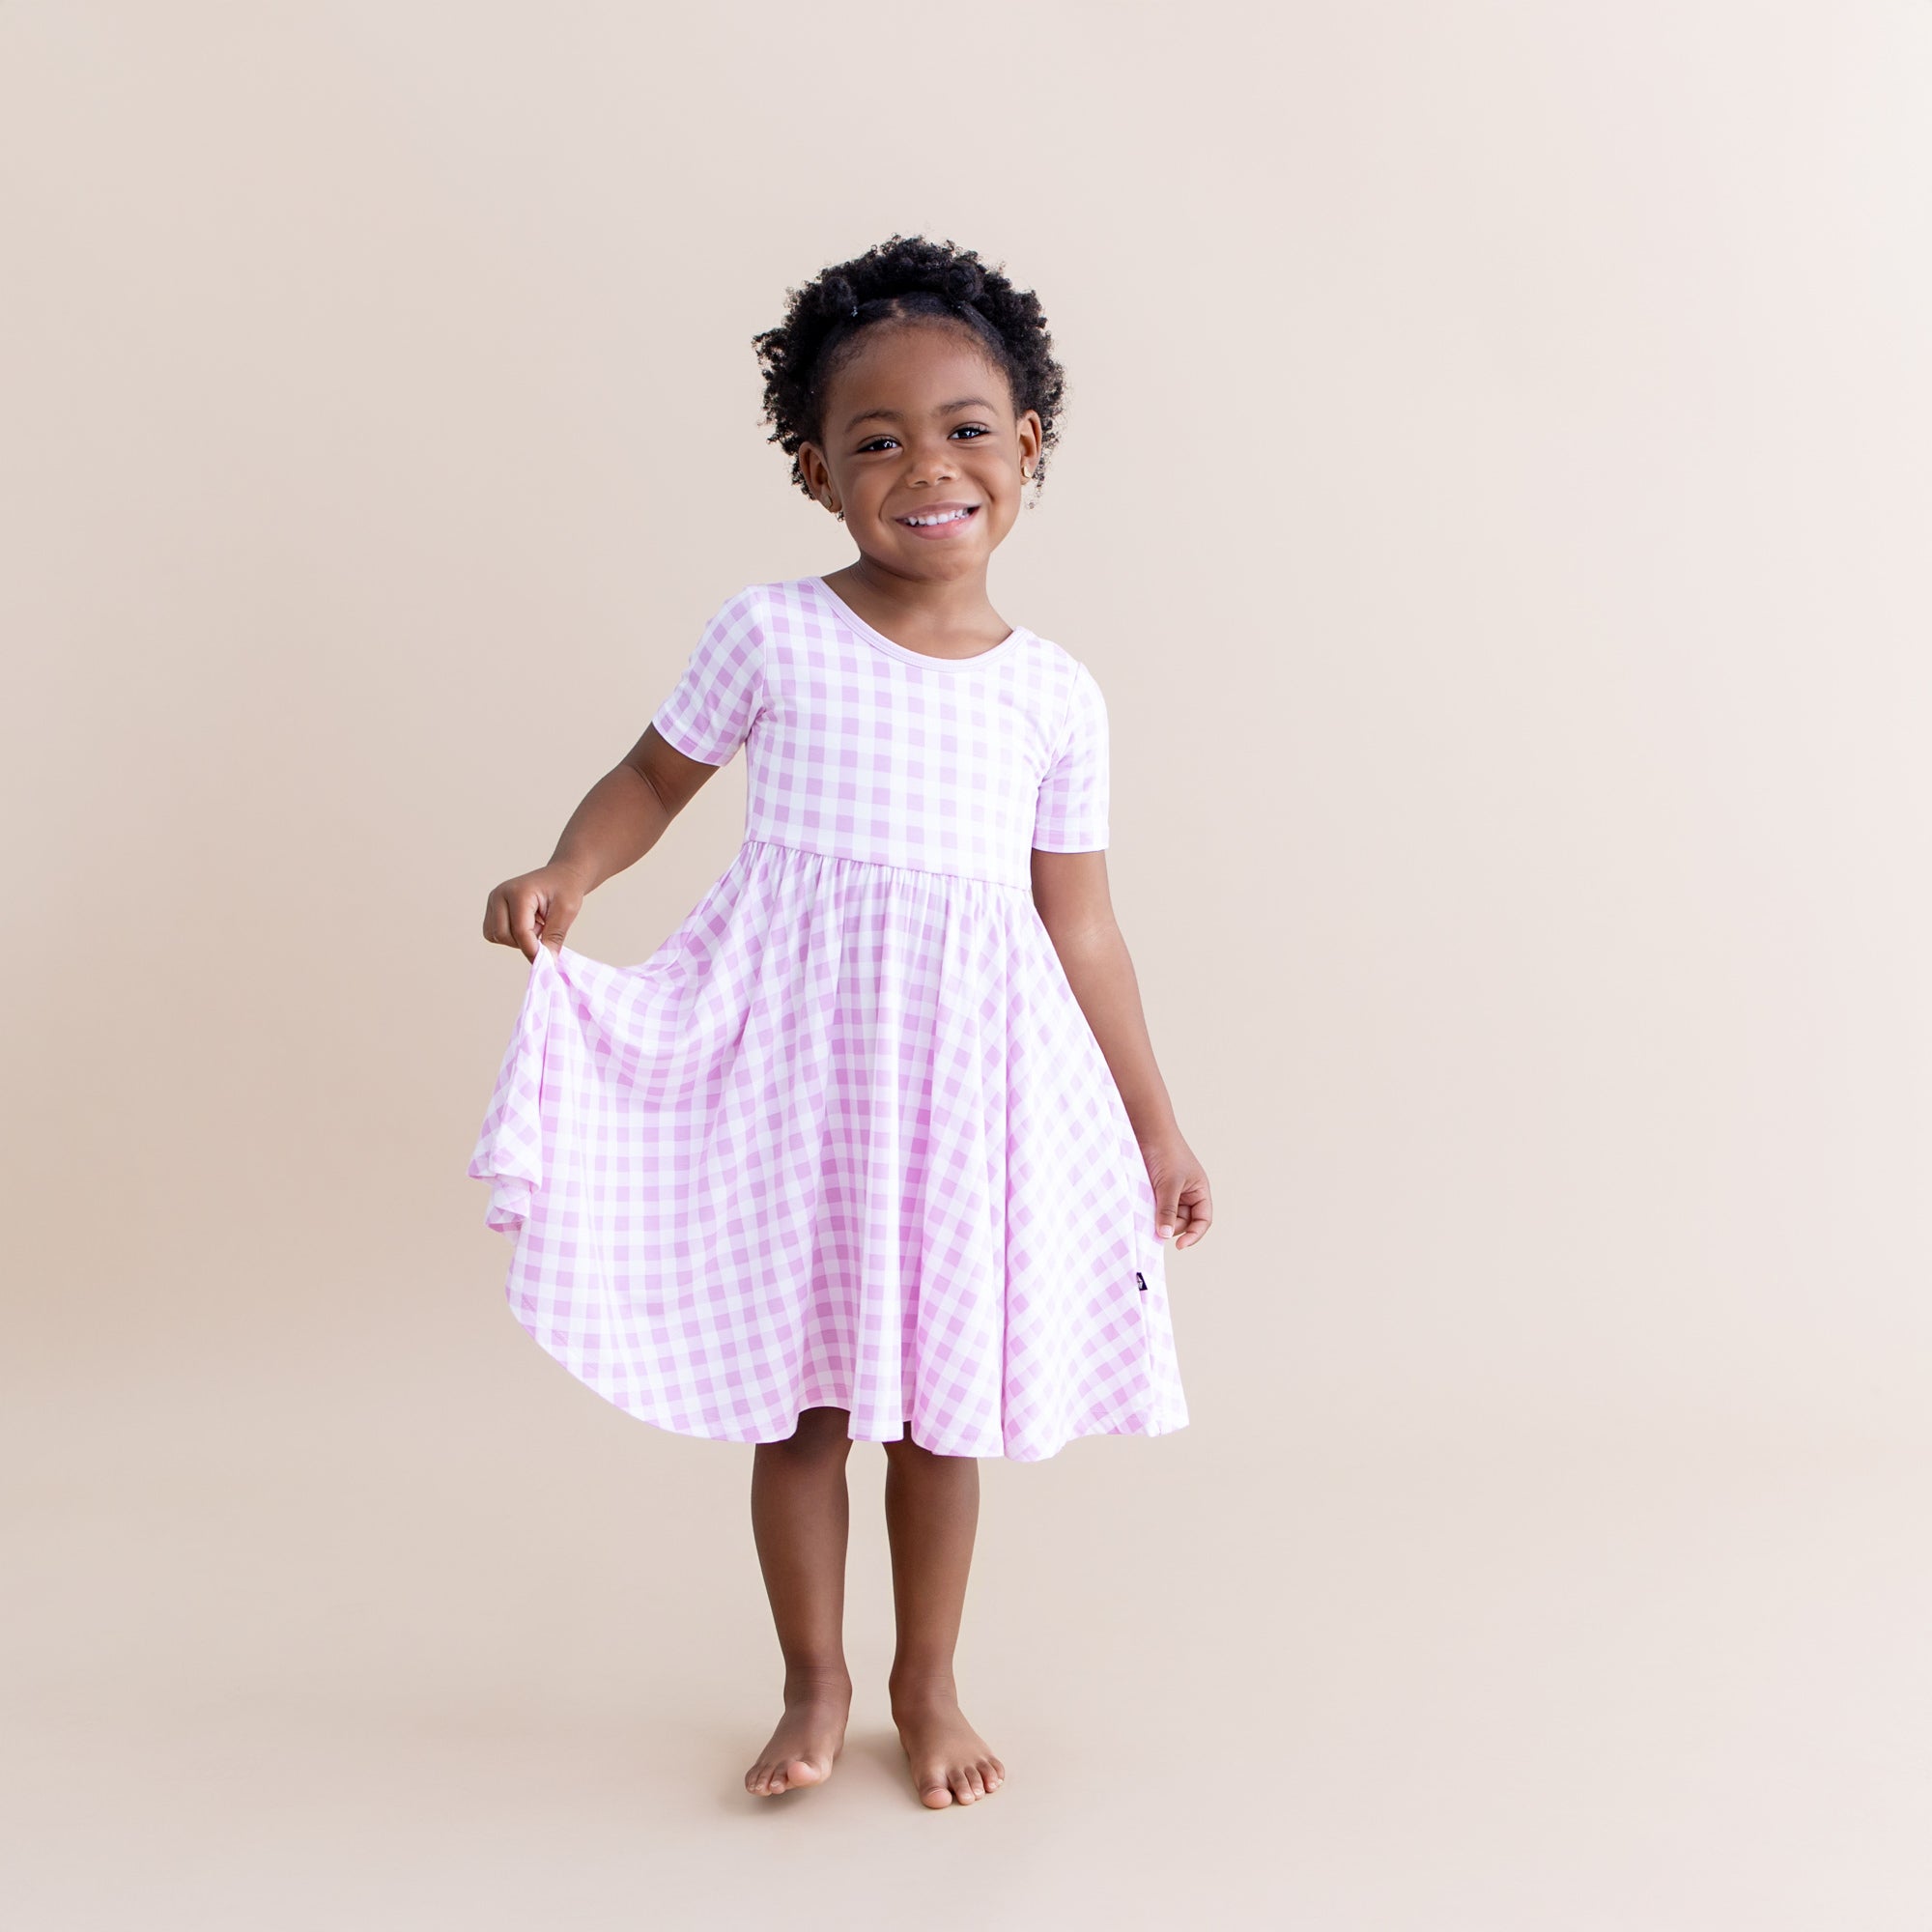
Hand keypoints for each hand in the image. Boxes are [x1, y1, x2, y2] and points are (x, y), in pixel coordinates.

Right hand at [483, 864, 587, 960]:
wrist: (561, 876)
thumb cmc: (565, 889)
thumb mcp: (567, 912)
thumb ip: (555, 937)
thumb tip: (547, 962)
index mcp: (518, 892)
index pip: (519, 930)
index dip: (533, 950)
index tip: (548, 960)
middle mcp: (499, 894)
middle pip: (503, 935)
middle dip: (524, 942)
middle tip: (543, 930)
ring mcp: (493, 901)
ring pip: (496, 936)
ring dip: (516, 939)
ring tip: (535, 925)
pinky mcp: (492, 909)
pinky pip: (494, 934)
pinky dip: (510, 937)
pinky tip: (526, 925)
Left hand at [1139, 1129, 1213, 1250]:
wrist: (1146, 1131)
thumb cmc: (1165, 1152)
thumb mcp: (1169, 1184)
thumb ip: (1168, 1210)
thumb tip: (1165, 1235)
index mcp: (1199, 1191)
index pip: (1203, 1221)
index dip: (1194, 1235)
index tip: (1179, 1246)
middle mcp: (1186, 1194)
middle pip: (1182, 1223)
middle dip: (1170, 1225)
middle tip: (1156, 1222)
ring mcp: (1169, 1193)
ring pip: (1166, 1217)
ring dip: (1157, 1218)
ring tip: (1147, 1209)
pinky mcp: (1153, 1191)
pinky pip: (1153, 1209)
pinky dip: (1148, 1212)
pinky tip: (1141, 1208)